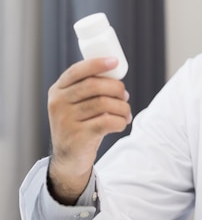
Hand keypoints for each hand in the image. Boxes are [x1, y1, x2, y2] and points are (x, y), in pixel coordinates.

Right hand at [47, 58, 131, 204]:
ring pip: (104, 103)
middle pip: (94, 85)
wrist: (70, 157)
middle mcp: (58, 103)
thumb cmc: (81, 124)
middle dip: (116, 88)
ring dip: (122, 107)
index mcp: (58, 90)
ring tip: (126, 113)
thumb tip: (118, 81)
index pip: (77, 71)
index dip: (97, 64)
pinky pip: (107, 121)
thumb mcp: (78, 104)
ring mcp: (65, 120)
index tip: (114, 62)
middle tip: (125, 95)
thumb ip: (91, 89)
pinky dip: (121, 121)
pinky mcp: (77, 136)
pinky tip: (122, 123)